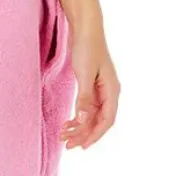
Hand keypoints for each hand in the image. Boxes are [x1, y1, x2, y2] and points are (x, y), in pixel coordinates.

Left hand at [60, 25, 119, 149]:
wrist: (85, 29)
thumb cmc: (87, 48)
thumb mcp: (84, 74)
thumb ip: (84, 98)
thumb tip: (84, 120)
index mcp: (112, 91)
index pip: (107, 120)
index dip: (95, 135)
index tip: (82, 146)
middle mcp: (109, 93)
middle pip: (98, 121)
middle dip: (83, 134)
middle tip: (66, 145)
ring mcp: (100, 90)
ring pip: (91, 116)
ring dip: (78, 127)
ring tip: (63, 135)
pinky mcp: (90, 86)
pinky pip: (86, 107)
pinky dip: (77, 116)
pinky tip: (66, 122)